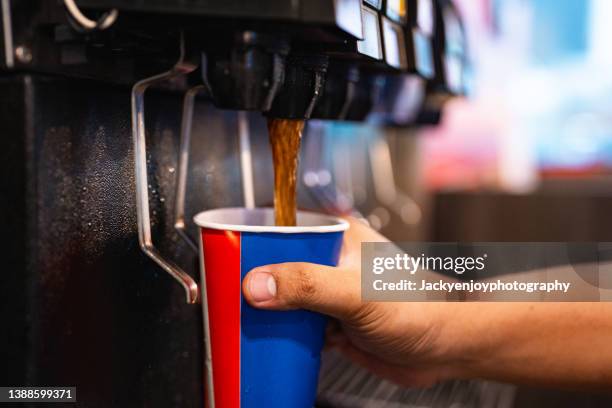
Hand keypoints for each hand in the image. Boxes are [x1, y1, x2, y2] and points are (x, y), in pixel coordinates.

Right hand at [241, 217, 457, 386]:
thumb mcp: (356, 293)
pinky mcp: (334, 322)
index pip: (282, 227)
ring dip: (268, 311)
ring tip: (245, 320)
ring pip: (285, 298)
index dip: (251, 239)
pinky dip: (284, 334)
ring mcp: (331, 293)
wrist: (445, 348)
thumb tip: (257, 285)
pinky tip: (274, 341)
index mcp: (337, 237)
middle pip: (277, 265)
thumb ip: (307, 286)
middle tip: (229, 296)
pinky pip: (298, 325)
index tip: (225, 257)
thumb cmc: (418, 308)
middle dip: (255, 282)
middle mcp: (331, 262)